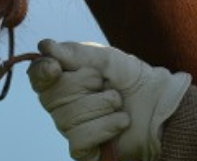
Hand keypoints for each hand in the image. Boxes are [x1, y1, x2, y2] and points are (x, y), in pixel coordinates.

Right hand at [29, 40, 190, 160]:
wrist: (159, 105)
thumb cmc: (131, 79)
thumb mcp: (106, 59)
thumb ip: (75, 53)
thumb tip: (44, 47)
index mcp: (64, 79)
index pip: (38, 77)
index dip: (42, 72)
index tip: (55, 67)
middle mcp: (62, 105)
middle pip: (51, 97)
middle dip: (84, 85)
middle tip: (104, 83)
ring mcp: (71, 128)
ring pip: (68, 119)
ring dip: (101, 106)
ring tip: (118, 102)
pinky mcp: (84, 150)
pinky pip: (80, 140)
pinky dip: (105, 127)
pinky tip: (120, 122)